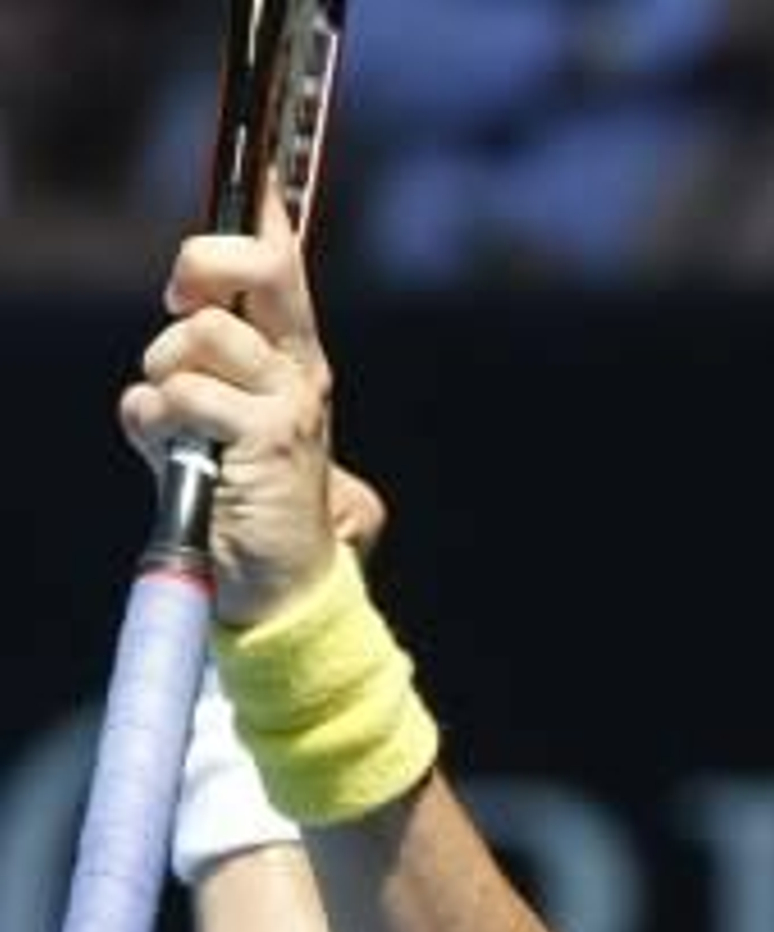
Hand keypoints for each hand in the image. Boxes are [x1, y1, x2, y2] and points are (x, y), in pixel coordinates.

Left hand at [120, 181, 337, 626]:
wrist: (281, 586)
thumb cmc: (246, 500)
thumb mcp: (221, 417)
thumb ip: (204, 361)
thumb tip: (182, 304)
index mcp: (295, 359)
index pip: (286, 263)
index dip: (260, 215)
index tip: (251, 183)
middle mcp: (300, 372)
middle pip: (256, 270)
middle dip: (201, 267)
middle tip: (178, 302)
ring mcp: (287, 406)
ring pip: (199, 336)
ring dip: (163, 373)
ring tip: (175, 421)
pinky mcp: (266, 442)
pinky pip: (182, 397)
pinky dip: (154, 422)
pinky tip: (170, 452)